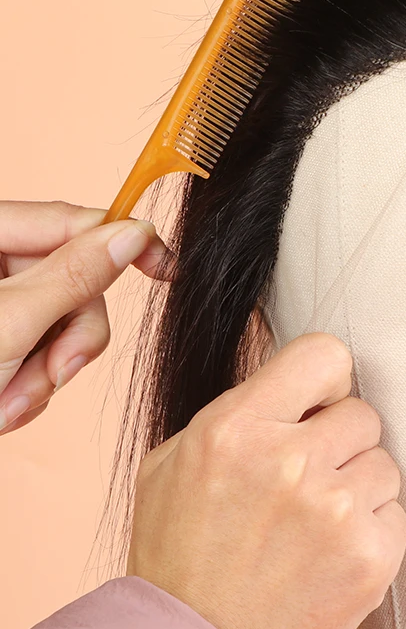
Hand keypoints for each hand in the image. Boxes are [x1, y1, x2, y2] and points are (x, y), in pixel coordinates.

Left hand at [0, 200, 170, 434]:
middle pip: (72, 280)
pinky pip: (37, 350)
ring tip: (8, 406)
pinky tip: (1, 408)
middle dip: (68, 340)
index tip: (166, 267)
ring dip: (45, 373)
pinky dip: (28, 385)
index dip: (124, 242)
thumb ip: (75, 277)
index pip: (70, 221)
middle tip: (55, 377)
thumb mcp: (6, 326)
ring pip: (59, 322)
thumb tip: (131, 237)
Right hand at [126, 332, 405, 628]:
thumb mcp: (176, 462)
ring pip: (384, 464)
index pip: (325, 354)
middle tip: (308, 483)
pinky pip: (396, 513)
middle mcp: (289, 462)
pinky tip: (331, 557)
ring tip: (314, 528)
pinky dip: (372, 532)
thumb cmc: (179, 556)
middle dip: (340, 444)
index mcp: (237, 428)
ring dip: (358, 489)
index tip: (319, 406)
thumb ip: (241, 411)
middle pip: (363, 413)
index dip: (327, 381)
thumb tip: (300, 383)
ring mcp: (335, 511)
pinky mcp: (370, 557)